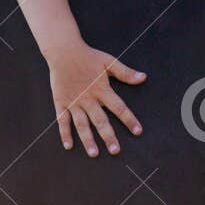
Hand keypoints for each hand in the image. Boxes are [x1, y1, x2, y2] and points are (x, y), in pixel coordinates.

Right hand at [48, 42, 146, 156]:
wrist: (64, 51)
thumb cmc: (88, 56)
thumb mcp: (109, 61)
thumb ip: (125, 72)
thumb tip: (143, 77)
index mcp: (102, 89)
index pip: (119, 107)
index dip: (129, 119)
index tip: (138, 131)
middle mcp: (88, 98)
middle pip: (100, 120)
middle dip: (108, 136)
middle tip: (116, 150)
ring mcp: (73, 102)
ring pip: (82, 124)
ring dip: (88, 139)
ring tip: (94, 153)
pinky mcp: (61, 102)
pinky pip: (62, 120)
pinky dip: (64, 133)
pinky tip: (69, 146)